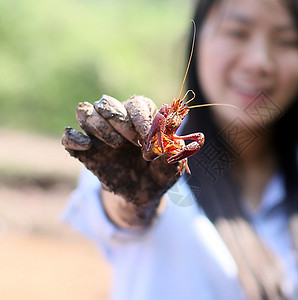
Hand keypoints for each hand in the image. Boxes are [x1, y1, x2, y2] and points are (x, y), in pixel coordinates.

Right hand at [62, 95, 181, 224]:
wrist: (144, 194)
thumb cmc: (160, 173)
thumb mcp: (172, 166)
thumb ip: (173, 153)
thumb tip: (169, 140)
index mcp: (141, 117)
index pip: (137, 104)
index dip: (141, 118)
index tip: (147, 138)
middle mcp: (118, 120)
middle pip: (107, 102)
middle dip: (119, 119)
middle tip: (132, 142)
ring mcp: (99, 134)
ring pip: (85, 112)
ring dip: (99, 126)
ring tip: (116, 145)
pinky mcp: (84, 150)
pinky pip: (68, 136)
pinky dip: (74, 138)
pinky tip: (88, 147)